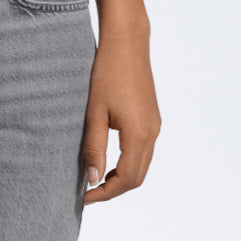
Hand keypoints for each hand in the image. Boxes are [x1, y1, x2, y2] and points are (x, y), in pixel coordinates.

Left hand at [81, 32, 160, 203]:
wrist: (127, 43)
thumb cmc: (106, 73)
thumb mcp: (94, 111)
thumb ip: (94, 147)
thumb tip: (93, 179)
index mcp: (139, 134)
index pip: (127, 179)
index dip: (106, 193)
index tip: (85, 198)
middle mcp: (153, 133)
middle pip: (138, 177)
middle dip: (114, 189)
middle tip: (89, 193)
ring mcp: (155, 125)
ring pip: (142, 165)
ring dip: (122, 177)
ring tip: (96, 178)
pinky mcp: (152, 118)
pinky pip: (144, 150)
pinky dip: (128, 162)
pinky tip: (110, 158)